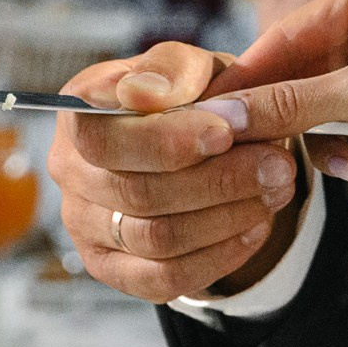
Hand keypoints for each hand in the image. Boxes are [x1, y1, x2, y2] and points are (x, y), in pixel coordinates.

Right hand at [47, 42, 301, 302]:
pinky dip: (219, 256)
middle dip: (218, 181)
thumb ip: (173, 70)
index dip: (163, 140)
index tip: (226, 132)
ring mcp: (84, 225)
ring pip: (157, 238)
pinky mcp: (111, 268)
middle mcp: (69, 171)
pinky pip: (165, 279)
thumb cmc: (190, 97)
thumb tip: (147, 93)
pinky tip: (255, 227)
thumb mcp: (190, 67)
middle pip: (136, 192)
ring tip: (277, 190)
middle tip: (278, 165)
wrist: (201, 141)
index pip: (100, 136)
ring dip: (227, 217)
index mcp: (76, 112)